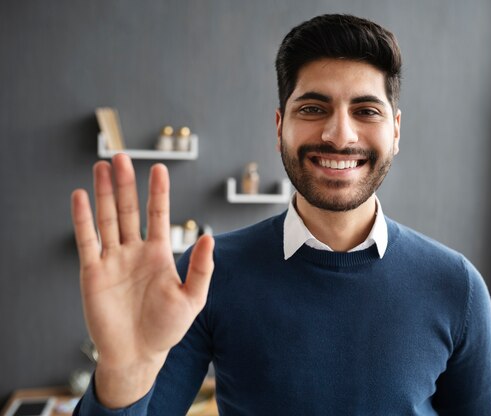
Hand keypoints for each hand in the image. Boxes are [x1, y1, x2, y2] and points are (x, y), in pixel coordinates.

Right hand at [71, 154, 213, 407]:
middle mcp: (134, 251)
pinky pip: (87, 240)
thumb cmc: (167, 328)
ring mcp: (113, 260)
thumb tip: (209, 237)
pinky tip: (81, 196)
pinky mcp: (93, 272)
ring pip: (106, 219)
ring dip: (103, 193)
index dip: (158, 192)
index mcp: (158, 254)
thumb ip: (201, 268)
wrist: (138, 354)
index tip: (159, 169)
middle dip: (125, 184)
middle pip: (128, 210)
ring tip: (102, 166)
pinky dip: (83, 219)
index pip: (158, 215)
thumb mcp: (193, 298)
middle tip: (122, 157)